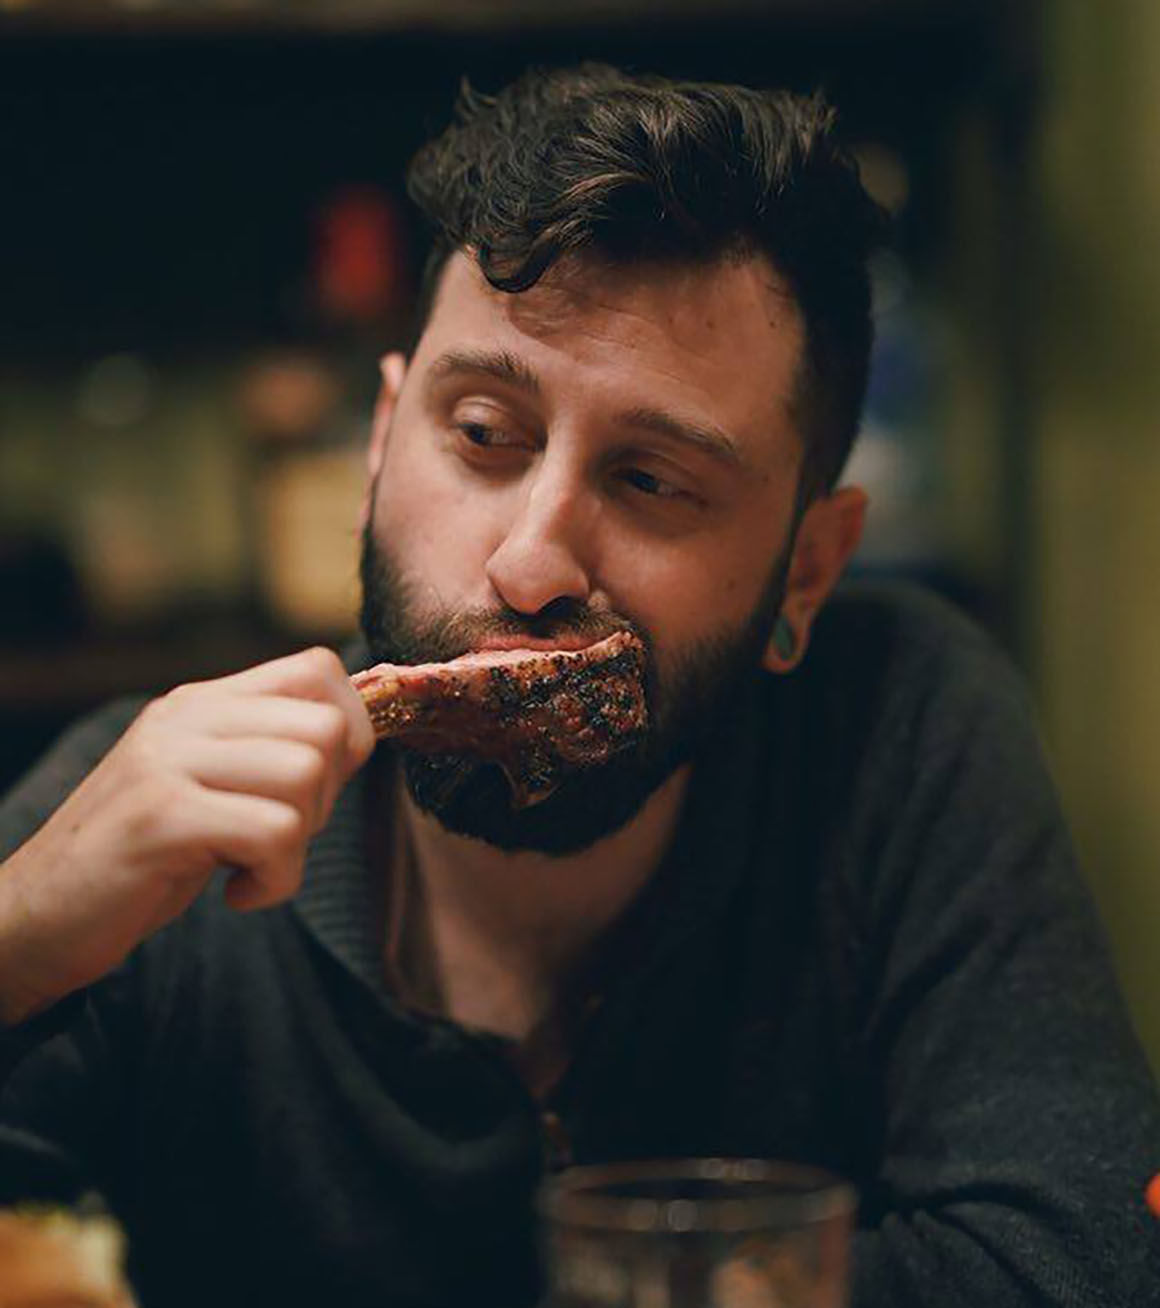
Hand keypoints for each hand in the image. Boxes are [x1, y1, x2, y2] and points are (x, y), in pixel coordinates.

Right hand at [0, 648, 373, 1024]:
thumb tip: (358, 736)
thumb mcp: (209, 785)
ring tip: (252, 865)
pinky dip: (276, 880)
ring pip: (306, 775)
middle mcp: (185, 717)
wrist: (37, 916)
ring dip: (299, 842)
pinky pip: (275, 833)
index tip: (319, 788)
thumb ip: (266, 752)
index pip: (317, 667)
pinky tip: (237, 894)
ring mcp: (168, 761)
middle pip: (325, 727)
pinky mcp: (160, 817)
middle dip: (327, 797)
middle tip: (277, 837)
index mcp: (202, 702)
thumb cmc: (144, 857)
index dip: (348, 730)